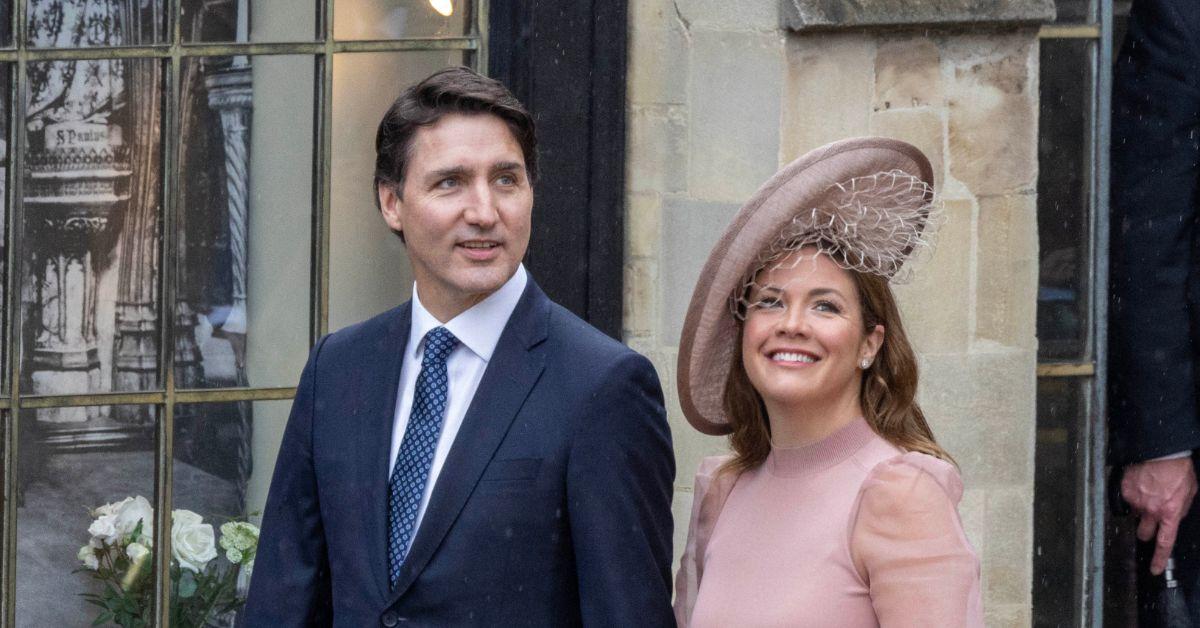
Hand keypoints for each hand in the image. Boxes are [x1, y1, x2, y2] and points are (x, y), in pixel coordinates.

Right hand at [1121, 457, 1197, 574]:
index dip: (1159, 558)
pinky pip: (1126, 499)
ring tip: (1146, 492)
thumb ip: (1180, 509)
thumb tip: (1174, 518)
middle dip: (1145, 530)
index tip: (1155, 569)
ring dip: (1139, 508)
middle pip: (1143, 533)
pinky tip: (1139, 483)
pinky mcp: (1125, 491)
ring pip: (1134, 514)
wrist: (1161, 452)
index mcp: (1170, 513)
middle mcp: (1151, 511)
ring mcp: (1136, 501)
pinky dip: (1132, 494)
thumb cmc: (1178, 469)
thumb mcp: (1189, 492)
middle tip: (1147, 521)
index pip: (1165, 543)